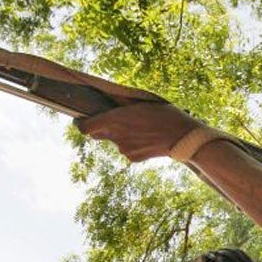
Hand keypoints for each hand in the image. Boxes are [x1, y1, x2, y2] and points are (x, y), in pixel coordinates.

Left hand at [74, 102, 202, 161]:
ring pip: (115, 142)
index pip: (85, 128)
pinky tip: (146, 138)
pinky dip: (132, 144)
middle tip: (115, 120)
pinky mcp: (133, 158)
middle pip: (98, 135)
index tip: (80, 120)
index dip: (81, 124)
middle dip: (102, 128)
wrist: (181, 136)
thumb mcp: (141, 102)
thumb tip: (106, 103)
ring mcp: (124, 149)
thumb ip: (120, 105)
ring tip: (140, 128)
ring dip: (121, 136)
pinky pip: (126, 150)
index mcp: (115, 120)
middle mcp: (116, 137)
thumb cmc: (163, 113)